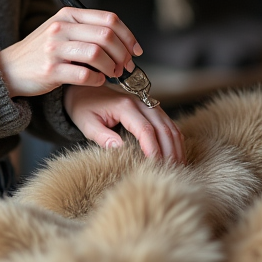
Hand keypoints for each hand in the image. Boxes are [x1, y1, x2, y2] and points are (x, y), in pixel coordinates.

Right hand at [0, 7, 142, 97]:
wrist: (9, 69)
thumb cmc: (41, 52)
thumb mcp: (61, 31)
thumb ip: (87, 31)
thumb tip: (124, 43)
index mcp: (68, 15)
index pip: (109, 19)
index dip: (128, 36)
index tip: (135, 50)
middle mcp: (61, 28)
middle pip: (107, 36)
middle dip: (123, 53)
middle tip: (125, 66)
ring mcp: (54, 48)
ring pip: (97, 54)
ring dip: (111, 67)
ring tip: (112, 74)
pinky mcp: (50, 70)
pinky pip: (84, 75)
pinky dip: (96, 80)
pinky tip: (96, 81)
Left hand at [64, 84, 185, 163]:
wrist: (86, 90)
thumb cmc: (84, 108)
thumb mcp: (86, 123)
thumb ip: (102, 136)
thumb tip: (119, 148)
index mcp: (124, 106)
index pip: (145, 129)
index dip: (152, 149)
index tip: (154, 166)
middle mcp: (140, 102)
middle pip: (163, 128)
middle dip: (169, 151)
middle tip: (171, 172)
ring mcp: (148, 104)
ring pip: (169, 126)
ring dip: (175, 147)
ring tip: (178, 167)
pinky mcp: (151, 108)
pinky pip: (168, 124)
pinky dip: (174, 140)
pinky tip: (176, 155)